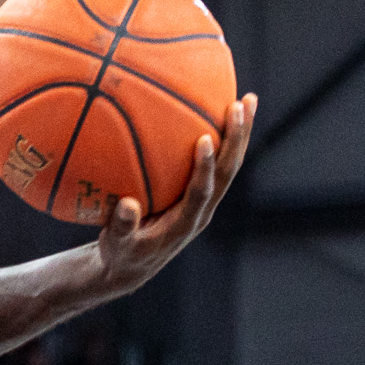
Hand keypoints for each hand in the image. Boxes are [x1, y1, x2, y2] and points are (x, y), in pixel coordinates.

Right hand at [93, 93, 254, 293]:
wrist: (135, 265)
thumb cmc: (123, 253)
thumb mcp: (118, 245)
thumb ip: (122, 227)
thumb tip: (126, 205)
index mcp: (185, 221)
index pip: (201, 191)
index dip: (205, 167)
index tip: (205, 138)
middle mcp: (202, 209)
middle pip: (228, 172)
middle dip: (237, 139)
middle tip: (242, 104)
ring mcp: (204, 200)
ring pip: (229, 165)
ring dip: (240, 134)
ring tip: (247, 100)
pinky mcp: (199, 193)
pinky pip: (216, 162)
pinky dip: (224, 137)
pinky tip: (218, 110)